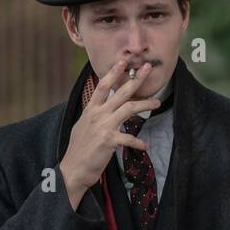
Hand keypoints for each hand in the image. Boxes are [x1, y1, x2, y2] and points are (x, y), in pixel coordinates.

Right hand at [58, 59, 159, 209]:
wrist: (73, 169)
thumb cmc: (79, 149)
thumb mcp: (83, 126)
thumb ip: (93, 114)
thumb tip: (100, 106)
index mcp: (90, 109)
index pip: (103, 86)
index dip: (113, 72)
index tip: (124, 61)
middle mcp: (97, 114)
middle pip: (120, 92)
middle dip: (136, 78)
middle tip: (148, 68)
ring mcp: (103, 126)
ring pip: (128, 108)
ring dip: (145, 104)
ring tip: (157, 102)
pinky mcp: (108, 141)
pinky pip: (129, 138)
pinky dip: (138, 142)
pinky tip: (145, 146)